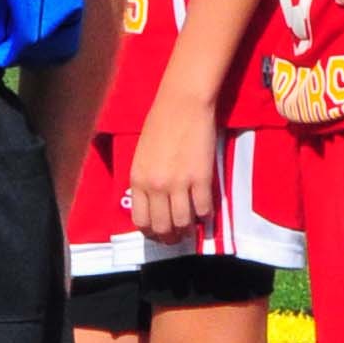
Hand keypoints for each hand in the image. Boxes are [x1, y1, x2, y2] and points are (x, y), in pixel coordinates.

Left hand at [124, 86, 220, 240]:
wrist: (182, 104)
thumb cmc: (160, 124)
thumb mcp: (141, 156)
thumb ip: (145, 181)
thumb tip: (153, 205)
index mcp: (137, 180)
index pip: (141, 220)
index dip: (151, 233)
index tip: (159, 234)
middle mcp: (155, 186)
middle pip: (162, 227)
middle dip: (170, 238)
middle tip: (178, 237)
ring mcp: (179, 184)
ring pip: (183, 223)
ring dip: (189, 230)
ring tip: (192, 228)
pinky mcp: (201, 179)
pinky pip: (204, 209)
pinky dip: (206, 216)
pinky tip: (206, 213)